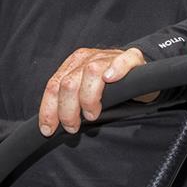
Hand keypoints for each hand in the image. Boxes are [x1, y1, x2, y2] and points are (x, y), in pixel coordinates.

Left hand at [38, 46, 156, 136]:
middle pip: (69, 83)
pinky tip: (111, 79)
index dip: (49, 109)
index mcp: (73, 65)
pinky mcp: (131, 58)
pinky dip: (115, 69)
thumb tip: (51, 126)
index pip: (53, 85)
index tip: (49, 129)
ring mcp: (109, 57)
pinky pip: (123, 60)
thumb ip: (68, 103)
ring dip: (89, 97)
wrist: (138, 75)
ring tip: (92, 113)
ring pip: (91, 72)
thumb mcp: (83, 94)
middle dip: (67, 110)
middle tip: (73, 126)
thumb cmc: (109, 88)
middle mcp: (88, 58)